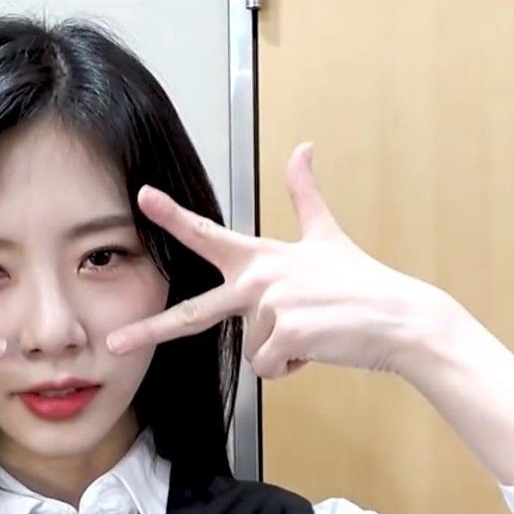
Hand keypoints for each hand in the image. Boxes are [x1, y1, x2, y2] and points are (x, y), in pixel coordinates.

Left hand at [106, 142, 439, 378]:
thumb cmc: (361, 282)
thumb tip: (304, 146)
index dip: (172, 216)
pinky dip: (292, 367)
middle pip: (193, 314)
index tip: (142, 197)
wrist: (401, 319)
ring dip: (281, 351)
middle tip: (113, 345)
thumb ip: (305, 195)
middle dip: (149, 331)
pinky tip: (317, 347)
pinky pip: (270, 367)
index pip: (208, 235)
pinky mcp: (287, 332)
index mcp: (261, 258)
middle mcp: (259, 279)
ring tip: (313, 331)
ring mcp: (271, 306)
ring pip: (251, 351)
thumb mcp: (327, 235)